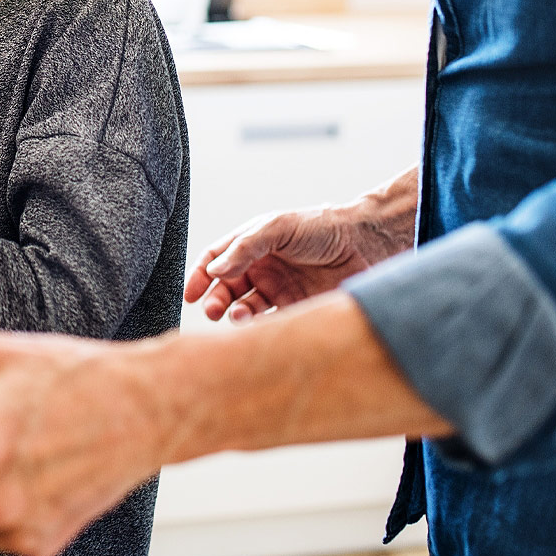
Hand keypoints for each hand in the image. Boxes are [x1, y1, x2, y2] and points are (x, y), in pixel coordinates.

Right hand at [183, 202, 401, 323]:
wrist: (364, 243)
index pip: (216, 260)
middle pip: (227, 287)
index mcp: (252, 245)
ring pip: (246, 307)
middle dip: (215, 299)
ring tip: (237, 316)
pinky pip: (272, 322)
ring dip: (235, 314)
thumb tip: (215, 270)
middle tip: (213, 310)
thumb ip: (245, 247)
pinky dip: (259, 328)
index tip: (191, 294)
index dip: (201, 276)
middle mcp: (262, 268)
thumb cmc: (320, 227)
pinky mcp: (297, 309)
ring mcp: (279, 290)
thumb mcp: (277, 227)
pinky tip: (257, 326)